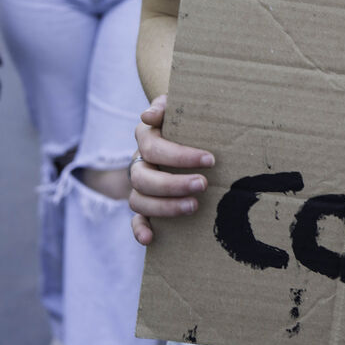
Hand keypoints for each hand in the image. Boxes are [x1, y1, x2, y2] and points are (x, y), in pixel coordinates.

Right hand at [128, 95, 214, 244]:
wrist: (194, 128)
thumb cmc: (191, 118)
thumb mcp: (181, 105)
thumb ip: (166, 105)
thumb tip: (148, 116)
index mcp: (147, 137)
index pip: (154, 148)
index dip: (180, 156)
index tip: (210, 160)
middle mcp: (140, 162)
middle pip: (144, 177)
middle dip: (173, 184)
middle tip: (203, 184)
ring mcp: (140, 185)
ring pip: (138, 200)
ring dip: (164, 207)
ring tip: (194, 206)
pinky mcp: (146, 205)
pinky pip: (135, 220)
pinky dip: (139, 229)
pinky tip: (150, 238)